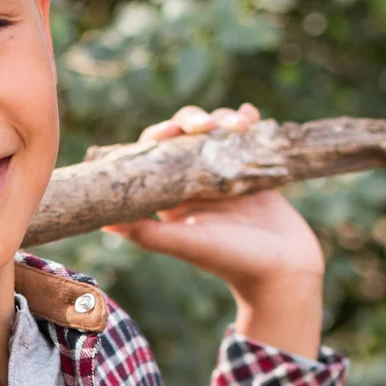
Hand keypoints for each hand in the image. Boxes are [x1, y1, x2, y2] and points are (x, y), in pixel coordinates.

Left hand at [109, 104, 325, 358]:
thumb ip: (147, 232)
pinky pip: (249, 138)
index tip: (170, 130)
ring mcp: (227, 173)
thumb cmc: (231, 261)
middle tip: (205, 124)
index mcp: (173, 196)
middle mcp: (197, 182)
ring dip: (224, 119)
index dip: (160, 135)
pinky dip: (249, 121)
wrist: (282, 271)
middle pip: (187, 135)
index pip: (157, 153)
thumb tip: (103, 221)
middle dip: (193, 121)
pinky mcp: (254, 170)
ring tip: (239, 123)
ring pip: (218, 131)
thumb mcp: (185, 244)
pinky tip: (251, 114)